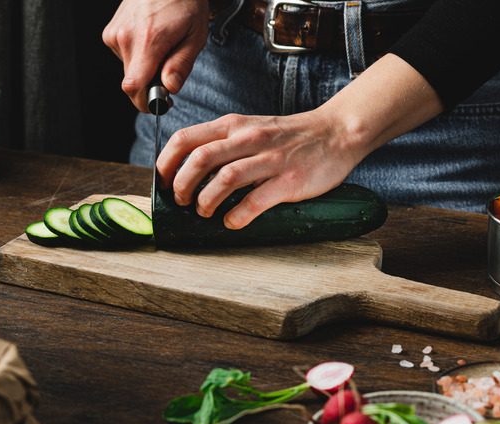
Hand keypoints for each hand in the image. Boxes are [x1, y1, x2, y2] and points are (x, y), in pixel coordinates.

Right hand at [102, 0, 209, 111]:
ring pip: (129, 70)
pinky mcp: (110, 32)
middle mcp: (125, 37)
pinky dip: (137, 55)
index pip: (134, 87)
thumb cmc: (184, 3)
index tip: (160, 103)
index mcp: (148, 40)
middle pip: (132, 82)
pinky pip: (123, 56)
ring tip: (161, 46)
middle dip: (151, 85)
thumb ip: (182, 64)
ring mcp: (114, 34)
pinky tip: (149, 38)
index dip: (146, 102)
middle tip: (169, 73)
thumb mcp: (195, 35)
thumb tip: (170, 88)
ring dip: (145, 68)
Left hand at [156, 111, 366, 229]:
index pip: (186, 139)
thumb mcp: (250, 128)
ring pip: (224, 179)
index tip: (163, 181)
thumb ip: (223, 143)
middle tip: (182, 201)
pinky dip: (237, 216)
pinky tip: (232, 222)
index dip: (167, 162)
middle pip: (200, 160)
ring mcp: (269, 159)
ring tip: (204, 213)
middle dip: (182, 185)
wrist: (336, 133)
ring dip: (206, 201)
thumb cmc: (288, 137)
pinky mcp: (288, 181)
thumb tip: (191, 169)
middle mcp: (248, 139)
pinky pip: (254, 201)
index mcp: (233, 126)